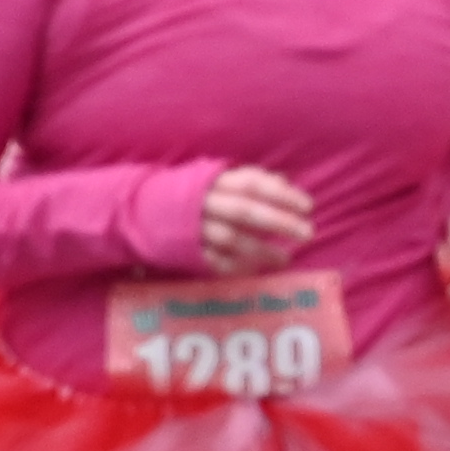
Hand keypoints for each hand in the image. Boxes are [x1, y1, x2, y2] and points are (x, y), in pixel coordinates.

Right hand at [195, 164, 315, 273]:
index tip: (308, 206)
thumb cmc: (191, 193)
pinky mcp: (187, 251)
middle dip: (278, 222)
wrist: (141, 211)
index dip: (281, 194)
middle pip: (245, 212)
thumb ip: (249, 180)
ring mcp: (195, 229)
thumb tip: (284, 181)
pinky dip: (237, 267)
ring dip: (262, 251)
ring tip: (286, 259)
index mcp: (214, 181)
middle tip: (308, 233)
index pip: (252, 184)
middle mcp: (204, 204)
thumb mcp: (216, 179)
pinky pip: (215, 262)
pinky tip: (256, 271)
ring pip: (232, 240)